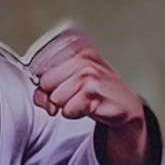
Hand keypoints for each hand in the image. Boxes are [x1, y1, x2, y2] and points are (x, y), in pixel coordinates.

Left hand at [29, 28, 143, 127]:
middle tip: (73, 97)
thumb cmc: (98, 92)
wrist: (125, 105)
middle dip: (54, 96)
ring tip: (83, 101)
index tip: (59, 87)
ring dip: (67, 106)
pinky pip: (67, 110)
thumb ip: (49, 86)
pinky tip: (89, 107)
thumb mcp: (72, 82)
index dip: (45, 84)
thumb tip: (38, 96)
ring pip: (55, 98)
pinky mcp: (93, 92)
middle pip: (45, 83)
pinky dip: (75, 114)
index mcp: (76, 50)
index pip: (41, 67)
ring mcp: (88, 74)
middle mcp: (82, 59)